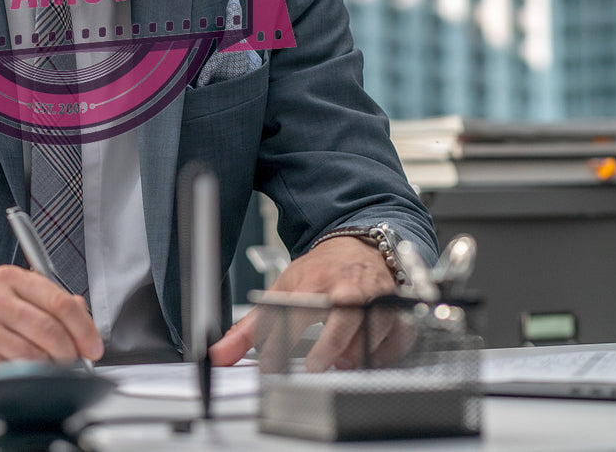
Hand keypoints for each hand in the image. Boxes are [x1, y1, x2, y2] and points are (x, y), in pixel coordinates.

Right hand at [0, 265, 103, 367]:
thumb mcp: (18, 292)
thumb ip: (53, 301)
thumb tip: (84, 322)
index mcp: (10, 278)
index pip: (60, 303)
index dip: (84, 329)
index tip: (93, 346)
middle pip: (50, 331)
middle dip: (70, 352)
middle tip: (76, 360)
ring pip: (35, 355)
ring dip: (50, 366)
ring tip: (50, 364)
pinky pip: (15, 370)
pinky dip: (28, 375)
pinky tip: (27, 368)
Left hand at [209, 235, 401, 369]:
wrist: (359, 247)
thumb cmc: (320, 272)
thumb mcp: (282, 291)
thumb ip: (250, 328)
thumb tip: (219, 354)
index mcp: (312, 284)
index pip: (292, 313)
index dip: (280, 342)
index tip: (269, 367)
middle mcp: (345, 290)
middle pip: (342, 319)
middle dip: (329, 346)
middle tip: (315, 367)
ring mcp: (375, 300)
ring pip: (372, 331)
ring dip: (357, 354)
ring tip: (341, 364)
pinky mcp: (397, 311)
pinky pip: (397, 339)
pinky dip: (384, 354)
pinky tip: (368, 357)